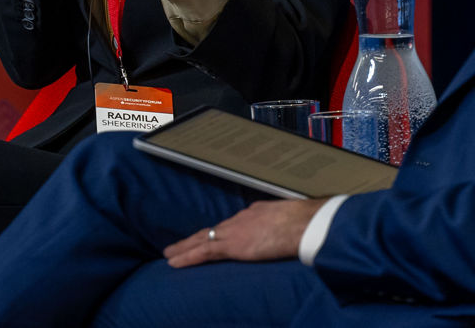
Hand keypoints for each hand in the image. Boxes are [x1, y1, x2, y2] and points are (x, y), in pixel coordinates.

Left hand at [163, 199, 323, 267]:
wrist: (303, 223)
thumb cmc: (304, 223)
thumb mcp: (290, 221)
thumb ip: (280, 227)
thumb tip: (282, 235)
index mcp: (255, 213)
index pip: (232, 225)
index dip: (218, 232)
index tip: (211, 237)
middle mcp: (240, 219)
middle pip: (212, 230)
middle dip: (194, 238)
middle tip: (178, 245)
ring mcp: (234, 231)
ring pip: (202, 239)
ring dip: (184, 247)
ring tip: (170, 254)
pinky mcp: (232, 245)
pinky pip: (204, 251)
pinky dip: (187, 256)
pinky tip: (174, 262)